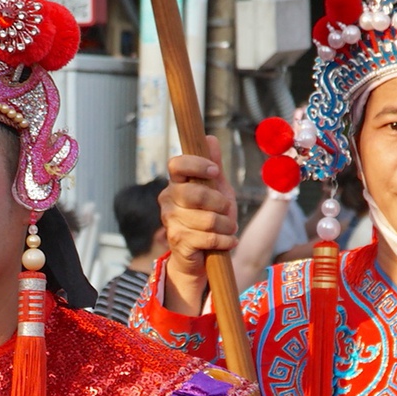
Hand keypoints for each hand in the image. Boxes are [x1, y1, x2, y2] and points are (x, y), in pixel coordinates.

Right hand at [157, 136, 237, 315]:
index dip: (196, 165)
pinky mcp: (178, 241)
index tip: (215, 172)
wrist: (201, 257)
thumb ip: (213, 166)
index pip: (176, 165)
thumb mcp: (215, 190)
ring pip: (207, 219)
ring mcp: (171, 222)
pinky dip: (225, 240)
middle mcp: (168, 200)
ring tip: (228, 229)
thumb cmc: (208, 219)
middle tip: (227, 210)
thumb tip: (210, 138)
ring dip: (226, 225)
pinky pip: (208, 237)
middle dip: (220, 203)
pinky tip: (228, 241)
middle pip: (195, 194)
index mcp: (175, 184)